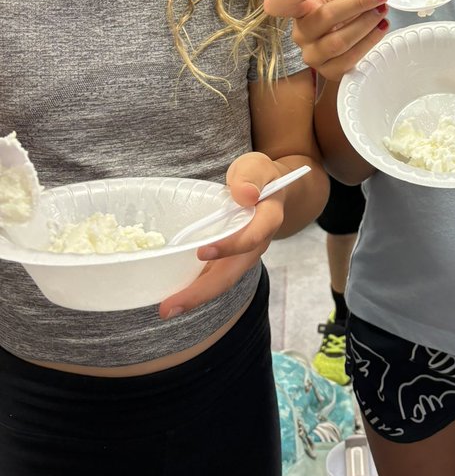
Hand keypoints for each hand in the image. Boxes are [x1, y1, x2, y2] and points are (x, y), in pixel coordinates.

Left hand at [158, 151, 284, 318]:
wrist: (266, 190)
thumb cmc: (257, 176)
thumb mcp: (256, 166)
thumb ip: (250, 177)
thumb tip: (245, 194)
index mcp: (267, 220)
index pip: (252, 237)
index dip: (230, 247)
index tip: (202, 252)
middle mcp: (255, 245)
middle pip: (231, 273)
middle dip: (201, 292)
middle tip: (169, 306)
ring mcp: (240, 256)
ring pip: (220, 281)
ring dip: (194, 296)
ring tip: (166, 309)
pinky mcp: (226, 259)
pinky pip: (211, 276)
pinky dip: (192, 287)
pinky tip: (171, 294)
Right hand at [262, 0, 389, 80]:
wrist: (349, 46)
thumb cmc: (342, 16)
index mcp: (298, 11)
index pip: (278, 4)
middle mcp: (301, 34)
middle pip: (324, 19)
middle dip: (355, 4)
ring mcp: (313, 56)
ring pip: (339, 41)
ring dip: (365, 24)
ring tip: (383, 10)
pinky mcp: (329, 72)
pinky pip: (349, 58)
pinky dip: (369, 41)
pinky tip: (381, 27)